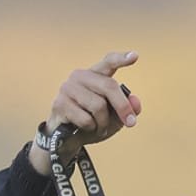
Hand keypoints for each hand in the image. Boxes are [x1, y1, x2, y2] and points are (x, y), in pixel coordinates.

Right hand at [29, 51, 143, 172]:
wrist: (67, 139)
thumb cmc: (93, 122)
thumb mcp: (115, 118)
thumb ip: (128, 109)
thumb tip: (135, 103)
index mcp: (95, 75)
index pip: (108, 62)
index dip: (121, 59)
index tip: (135, 56)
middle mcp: (80, 76)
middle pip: (109, 86)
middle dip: (123, 107)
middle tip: (131, 123)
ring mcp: (68, 87)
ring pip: (98, 105)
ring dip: (103, 123)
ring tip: (99, 127)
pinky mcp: (60, 103)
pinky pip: (86, 119)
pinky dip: (91, 128)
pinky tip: (85, 128)